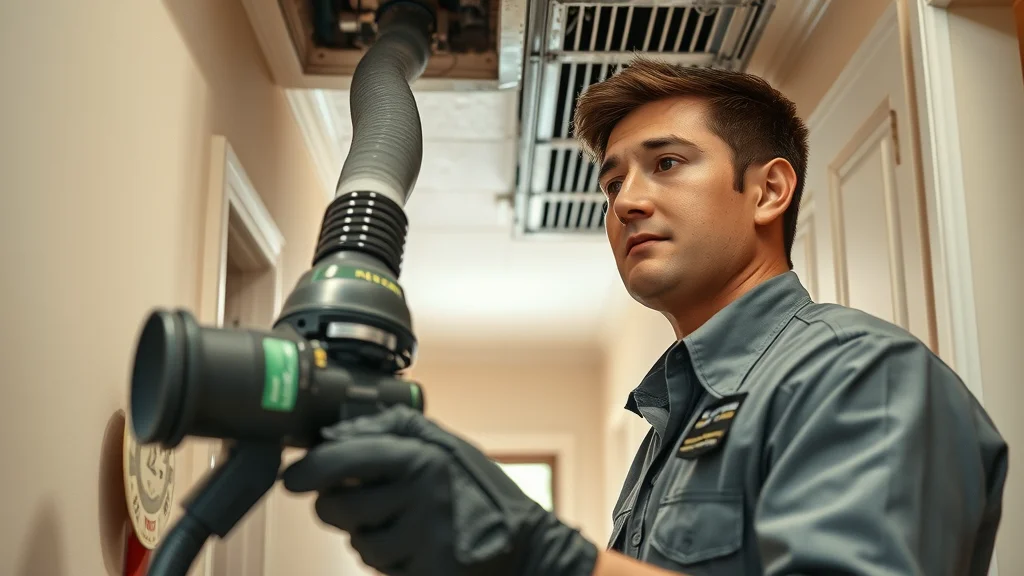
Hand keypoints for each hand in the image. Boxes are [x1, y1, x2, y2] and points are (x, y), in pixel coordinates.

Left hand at [281, 405, 598, 575]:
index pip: (344, 458)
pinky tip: (412, 543)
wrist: (525, 544)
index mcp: (423, 455)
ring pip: (356, 542)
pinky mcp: (425, 571)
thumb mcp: (444, 443)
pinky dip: (387, 558)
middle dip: (335, 506)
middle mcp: (421, 494)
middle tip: (353, 500)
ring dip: (365, 535)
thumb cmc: (480, 490)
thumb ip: (393, 429)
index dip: (309, 469)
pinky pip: (380, 568)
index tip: (294, 478)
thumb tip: (337, 434)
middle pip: (338, 507)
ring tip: (397, 522)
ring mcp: (423, 537)